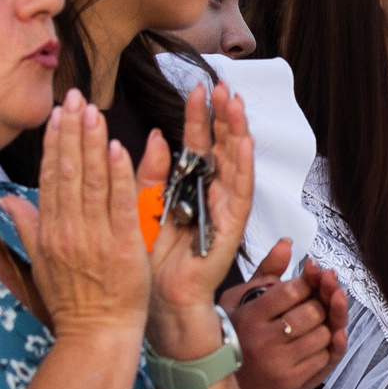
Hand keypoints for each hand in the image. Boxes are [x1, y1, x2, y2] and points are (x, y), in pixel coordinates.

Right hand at [2, 94, 151, 341]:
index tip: (58, 113)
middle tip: (75, 96)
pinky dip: (119, 175)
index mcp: (49, 230)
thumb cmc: (72, 301)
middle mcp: (67, 229)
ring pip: (92, 181)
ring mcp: (94, 237)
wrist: (96, 334)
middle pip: (69, 170)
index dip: (55, 142)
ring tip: (94, 111)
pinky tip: (118, 148)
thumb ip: (27, 226)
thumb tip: (5, 200)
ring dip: (93, 143)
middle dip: (72, 131)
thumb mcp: (41, 263)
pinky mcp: (122, 246)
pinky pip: (120, 204)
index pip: (51, 176)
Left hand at [142, 83, 255, 354]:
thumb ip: (150, 174)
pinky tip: (245, 145)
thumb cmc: (149, 260)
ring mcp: (224, 211)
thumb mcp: (142, 207)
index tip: (197, 88)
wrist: (159, 303)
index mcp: (188, 188)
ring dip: (237, 133)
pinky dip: (244, 170)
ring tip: (236, 104)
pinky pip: (240, 196)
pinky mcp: (231, 230)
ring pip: (235, 165)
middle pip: (220, 148)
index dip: (198, 117)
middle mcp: (210, 196)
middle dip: (222, 117)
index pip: (196, 144)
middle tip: (222, 85)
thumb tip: (158, 136)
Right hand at [228, 242, 349, 388]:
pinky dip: (331, 344)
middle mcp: (262, 340)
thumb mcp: (239, 302)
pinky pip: (327, 356)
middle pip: (313, 311)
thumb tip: (287, 243)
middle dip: (321, 302)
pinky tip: (323, 338)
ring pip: (325, 333)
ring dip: (327, 324)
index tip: (308, 281)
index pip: (292, 290)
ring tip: (315, 322)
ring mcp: (279, 363)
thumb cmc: (236, 339)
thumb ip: (266, 273)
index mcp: (248, 317)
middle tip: (316, 300)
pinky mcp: (293, 382)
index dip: (308, 282)